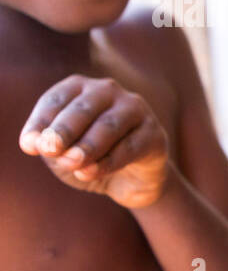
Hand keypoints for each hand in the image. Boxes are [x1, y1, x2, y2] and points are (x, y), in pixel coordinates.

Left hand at [19, 75, 169, 207]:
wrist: (129, 181)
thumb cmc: (89, 159)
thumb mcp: (61, 154)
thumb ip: (50, 147)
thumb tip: (39, 144)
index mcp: (80, 88)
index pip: (56, 100)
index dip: (41, 122)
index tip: (30, 147)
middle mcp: (109, 92)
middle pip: (84, 108)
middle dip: (65, 129)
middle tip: (50, 149)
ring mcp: (135, 110)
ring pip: (109, 126)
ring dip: (88, 146)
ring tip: (72, 164)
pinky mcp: (154, 134)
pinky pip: (129, 147)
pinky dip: (108, 162)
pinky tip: (89, 174)